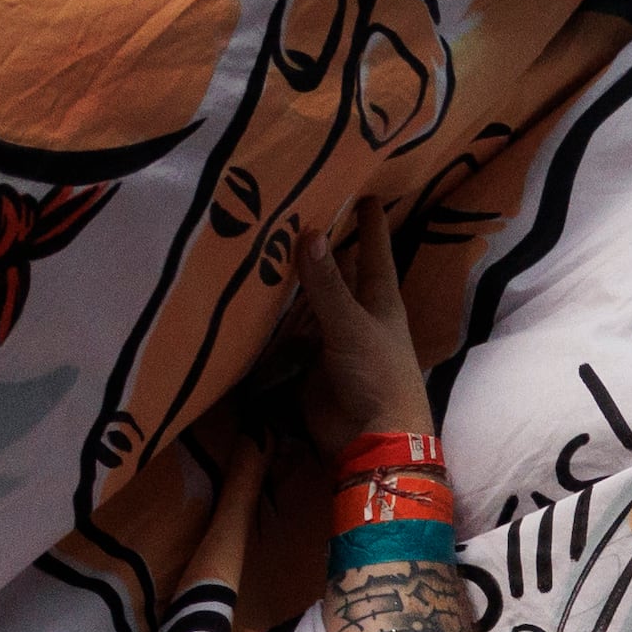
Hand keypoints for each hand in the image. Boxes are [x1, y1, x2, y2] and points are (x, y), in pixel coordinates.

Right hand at [283, 199, 434, 456]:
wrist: (371, 439)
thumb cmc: (378, 376)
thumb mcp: (353, 325)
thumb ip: (327, 285)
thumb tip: (309, 233)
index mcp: (380, 300)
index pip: (375, 252)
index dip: (371, 224)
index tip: (365, 192)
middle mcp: (356, 313)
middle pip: (336, 272)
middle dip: (321, 245)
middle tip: (296, 207)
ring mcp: (330, 338)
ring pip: (308, 300)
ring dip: (290, 279)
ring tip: (264, 241)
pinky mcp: (307, 362)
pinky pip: (287, 332)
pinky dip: (273, 316)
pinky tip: (251, 295)